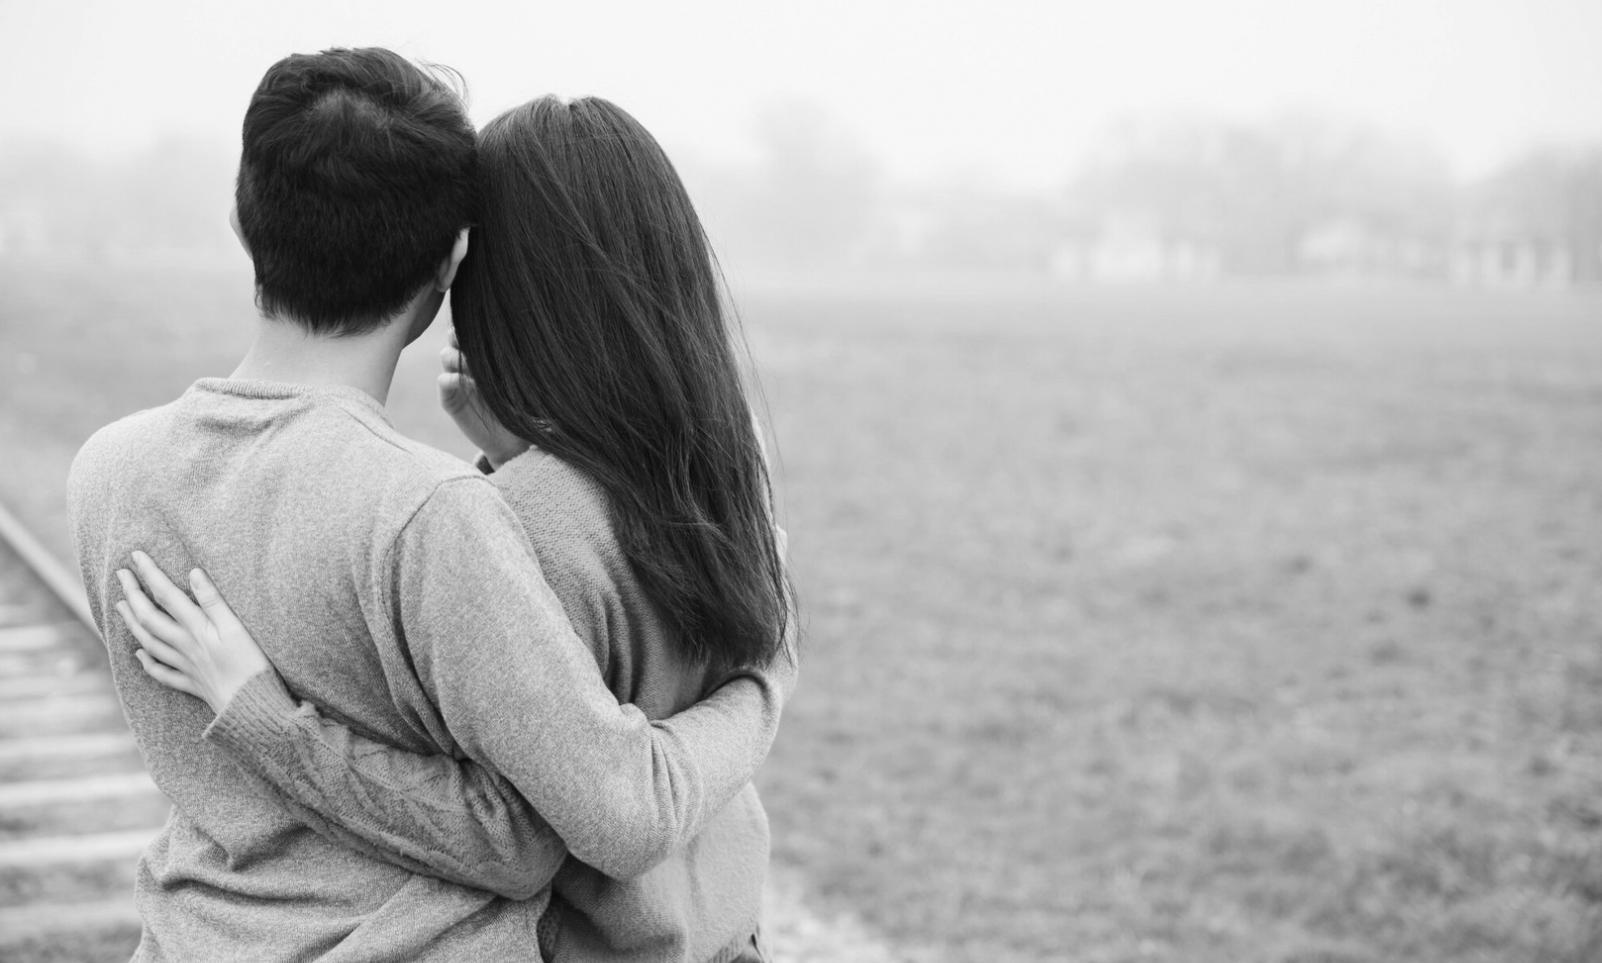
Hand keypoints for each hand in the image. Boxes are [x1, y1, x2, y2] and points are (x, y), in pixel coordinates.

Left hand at [114, 552, 271, 714]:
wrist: (252, 706)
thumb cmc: (251, 665)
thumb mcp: (238, 628)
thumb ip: (214, 601)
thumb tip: (193, 573)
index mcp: (196, 629)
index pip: (166, 595)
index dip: (150, 574)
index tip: (135, 556)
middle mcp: (184, 646)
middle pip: (149, 618)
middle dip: (133, 594)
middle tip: (121, 575)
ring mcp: (185, 666)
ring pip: (149, 642)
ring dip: (132, 623)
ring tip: (121, 606)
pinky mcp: (191, 684)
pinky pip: (161, 673)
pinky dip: (147, 663)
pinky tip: (139, 655)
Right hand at [437, 328, 529, 468]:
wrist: (514, 440)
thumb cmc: (523, 406)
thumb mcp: (524, 382)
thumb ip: (518, 364)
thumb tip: (532, 337)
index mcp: (486, 356)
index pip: (474, 331)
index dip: (473, 324)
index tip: (482, 321)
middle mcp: (470, 364)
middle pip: (455, 338)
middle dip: (459, 334)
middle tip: (467, 337)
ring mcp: (459, 380)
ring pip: (447, 356)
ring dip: (455, 355)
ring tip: (469, 362)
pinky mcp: (451, 400)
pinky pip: (444, 383)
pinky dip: (448, 379)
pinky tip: (459, 380)